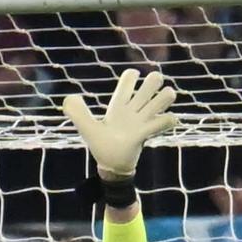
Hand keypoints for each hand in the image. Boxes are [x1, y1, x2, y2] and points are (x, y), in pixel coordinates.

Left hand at [64, 69, 179, 180]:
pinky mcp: (146, 134)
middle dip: (154, 81)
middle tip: (156, 81)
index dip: (132, 75)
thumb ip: (76, 111)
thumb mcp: (85, 127)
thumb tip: (71, 97)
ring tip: (168, 95)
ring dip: (166, 97)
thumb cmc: (100, 146)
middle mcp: (133, 110)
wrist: (111, 166)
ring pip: (159, 102)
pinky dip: (168, 120)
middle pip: (149, 86)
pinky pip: (162, 123)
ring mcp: (142, 121)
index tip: (134, 75)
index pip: (128, 81)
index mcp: (119, 105)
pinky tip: (170, 119)